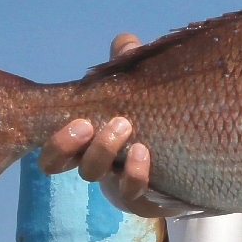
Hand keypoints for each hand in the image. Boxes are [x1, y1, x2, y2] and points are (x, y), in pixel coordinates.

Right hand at [36, 33, 162, 214]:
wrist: (190, 164)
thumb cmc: (153, 122)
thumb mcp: (139, 90)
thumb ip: (129, 66)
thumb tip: (126, 42)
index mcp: (83, 142)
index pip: (50, 149)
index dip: (54, 139)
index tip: (78, 118)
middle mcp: (93, 165)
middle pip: (57, 164)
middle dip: (66, 143)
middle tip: (89, 122)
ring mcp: (114, 184)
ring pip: (93, 174)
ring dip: (102, 149)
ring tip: (124, 125)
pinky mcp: (142, 198)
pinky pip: (131, 193)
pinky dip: (134, 173)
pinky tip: (143, 153)